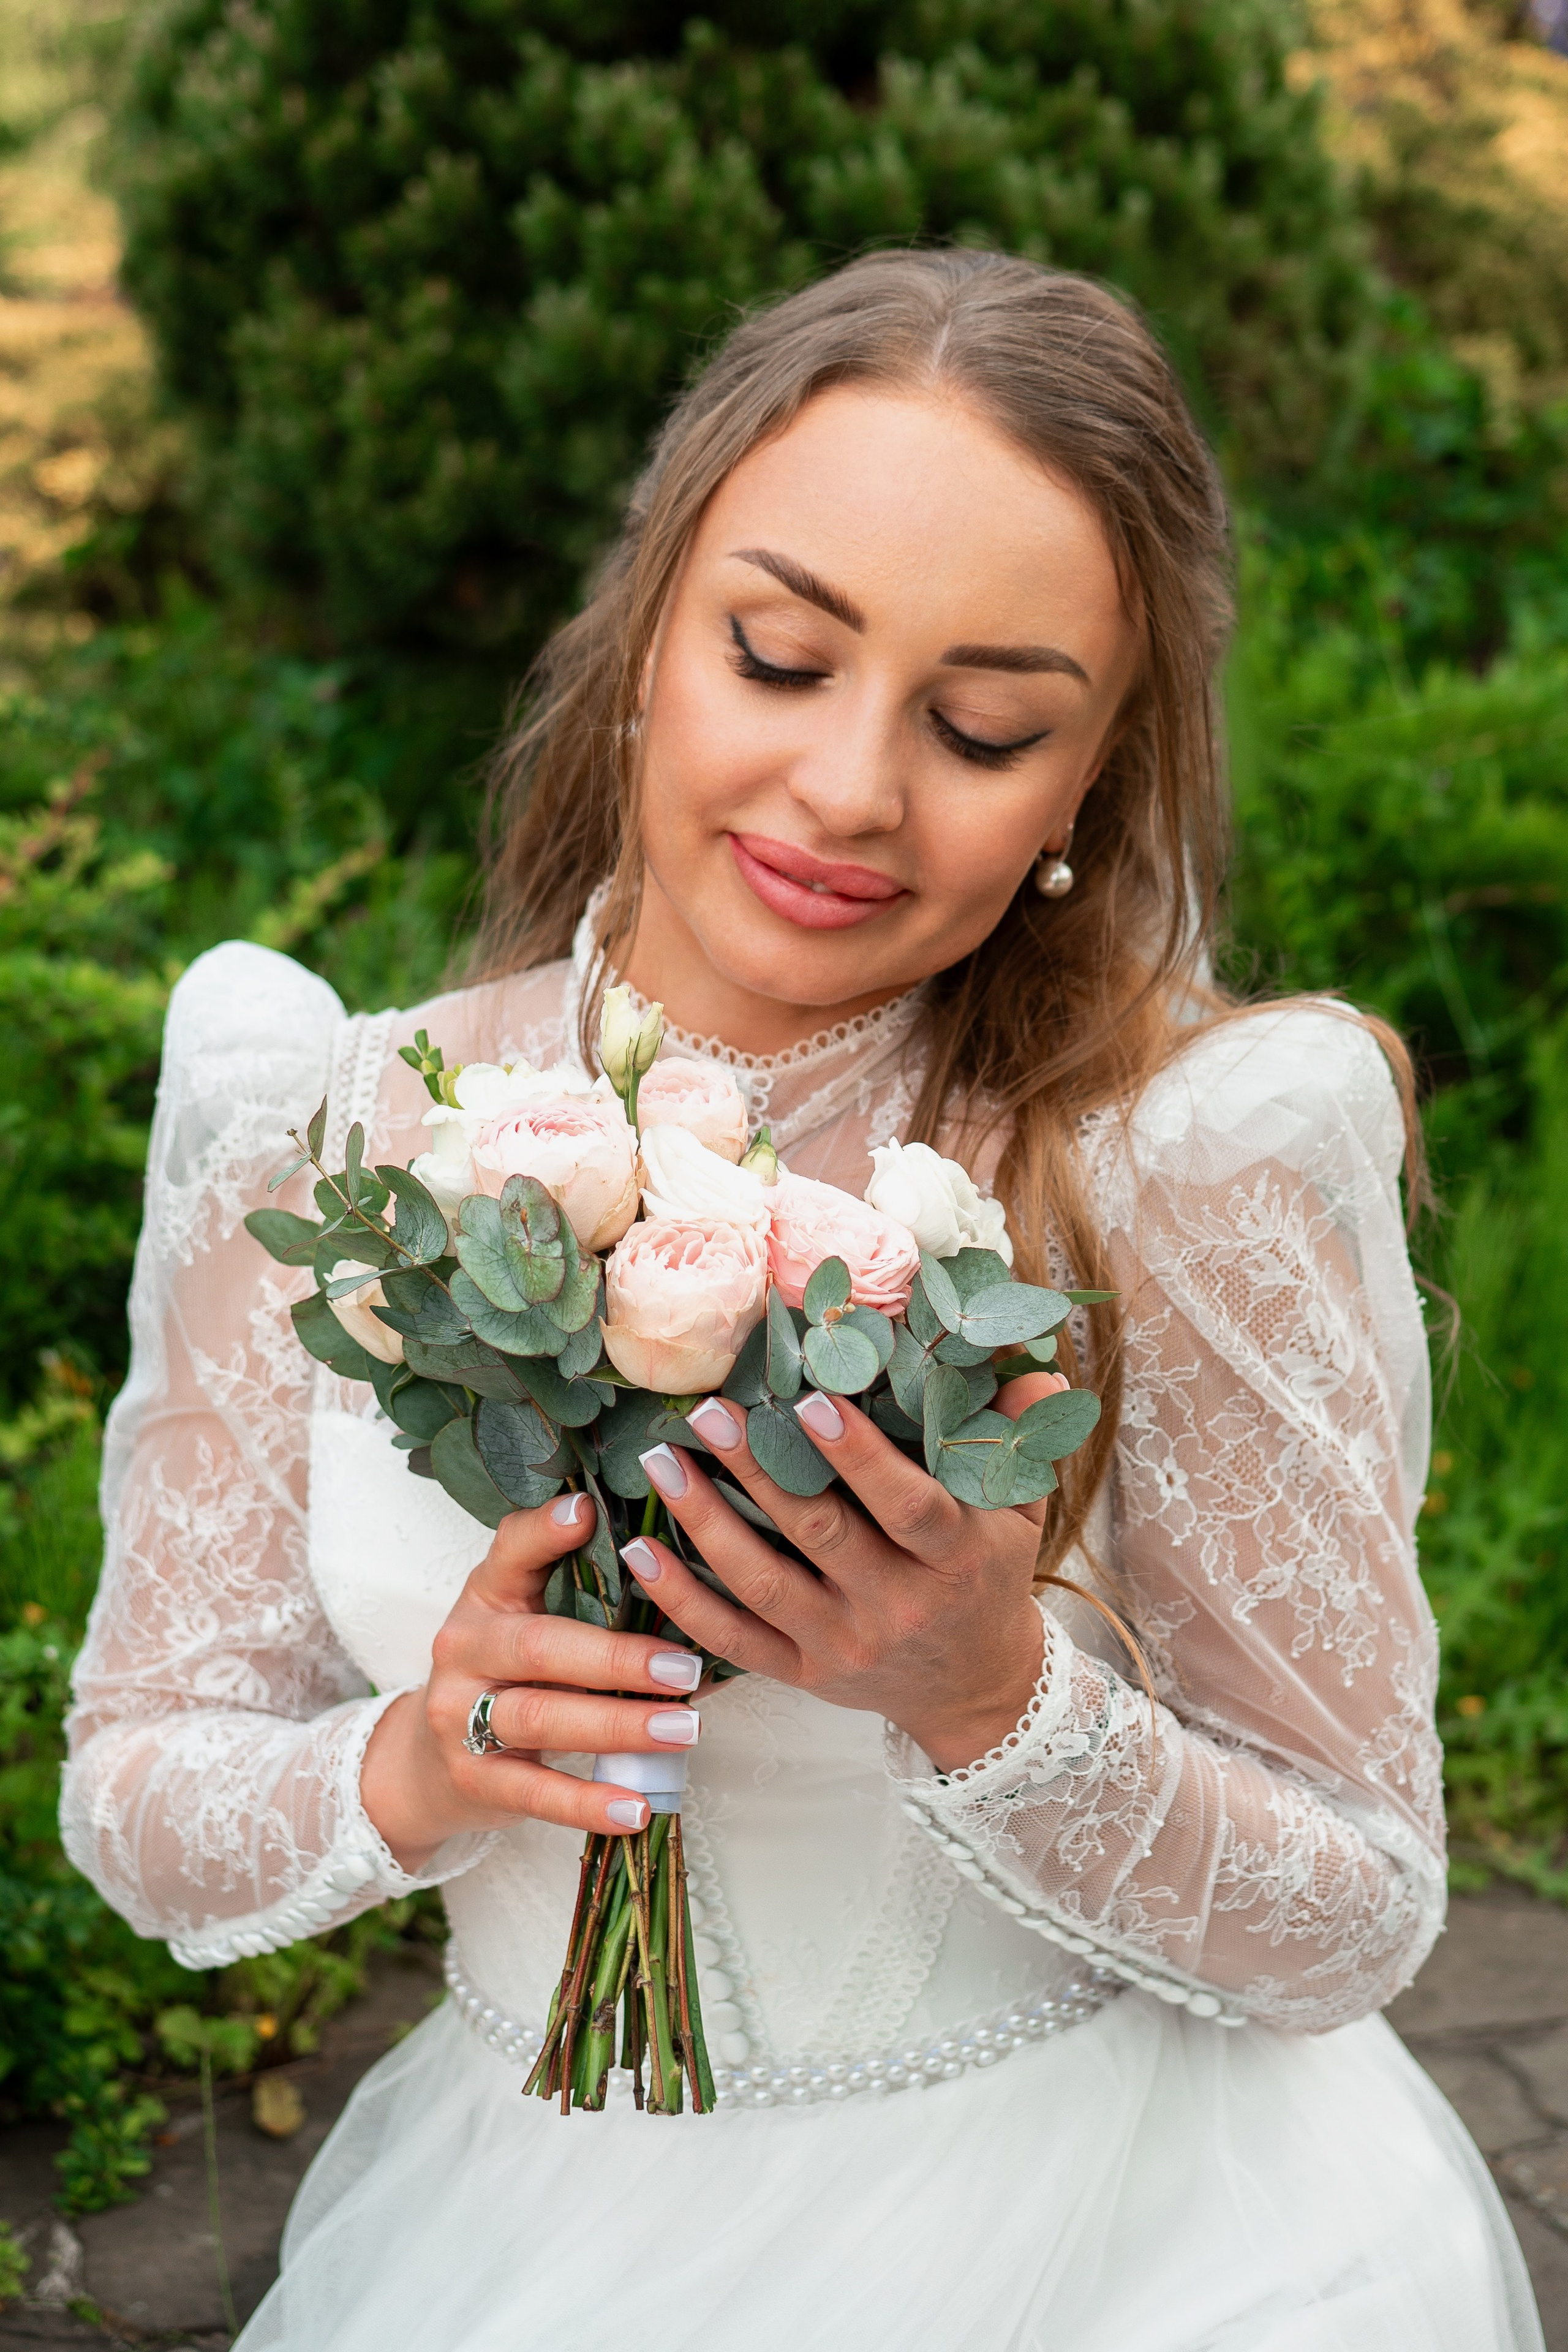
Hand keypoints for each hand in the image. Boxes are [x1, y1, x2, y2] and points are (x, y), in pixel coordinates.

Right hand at [360, 1492, 705, 1873]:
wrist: (427, 1760)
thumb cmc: (506, 1675)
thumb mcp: (528, 1619)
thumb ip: (587, 1597)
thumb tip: (693, 1593)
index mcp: (487, 1594)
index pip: (510, 1551)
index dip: (545, 1531)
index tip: (589, 1512)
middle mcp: (465, 1647)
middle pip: (539, 1647)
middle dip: (616, 1658)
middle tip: (683, 1667)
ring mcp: (459, 1715)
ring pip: (540, 1716)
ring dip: (618, 1726)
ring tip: (684, 1729)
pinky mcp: (470, 1778)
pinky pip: (534, 1791)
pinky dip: (588, 1802)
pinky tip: (636, 1807)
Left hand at [622, 1372, 1068, 1773]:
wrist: (977, 1688)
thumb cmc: (991, 1577)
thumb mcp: (1023, 1510)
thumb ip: (1021, 1436)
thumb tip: (1029, 1364)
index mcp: (955, 1559)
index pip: (906, 1505)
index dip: (858, 1455)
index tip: (810, 1399)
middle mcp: (897, 1605)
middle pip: (819, 1534)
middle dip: (757, 1468)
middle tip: (707, 1409)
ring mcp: (843, 1645)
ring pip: (763, 1584)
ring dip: (704, 1522)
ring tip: (661, 1462)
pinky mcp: (803, 1674)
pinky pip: (733, 1639)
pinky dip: (682, 1600)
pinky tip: (639, 1551)